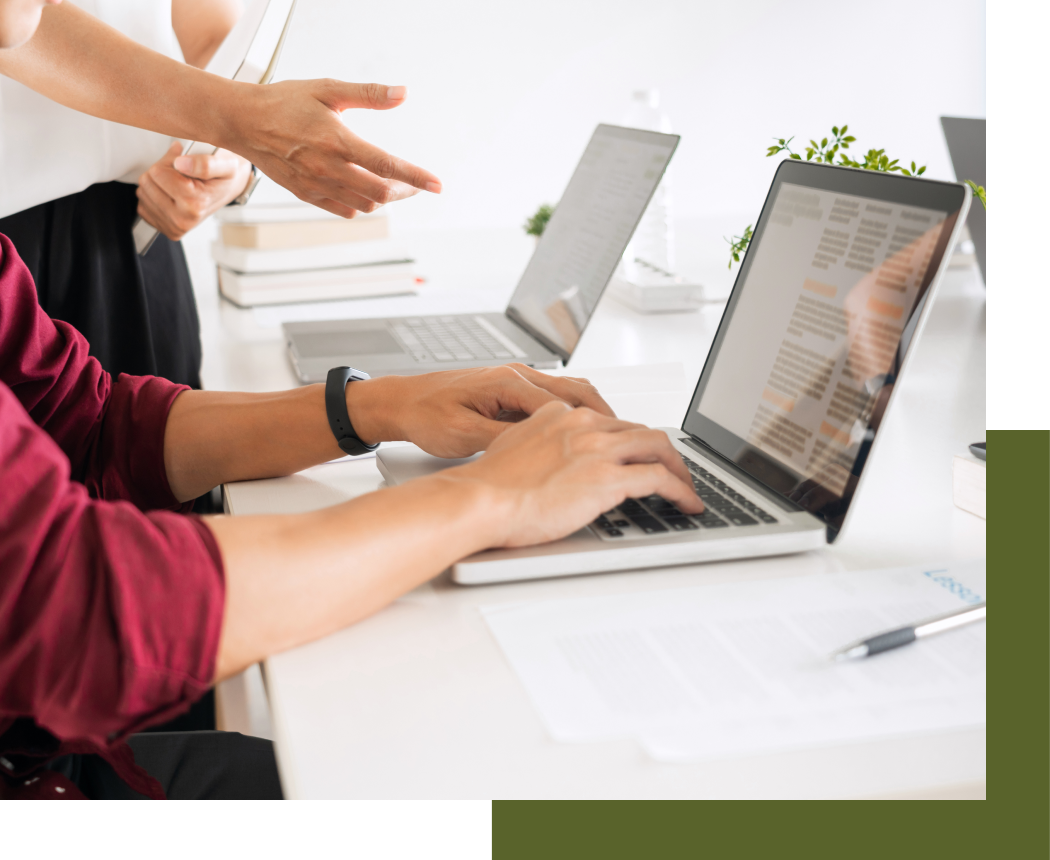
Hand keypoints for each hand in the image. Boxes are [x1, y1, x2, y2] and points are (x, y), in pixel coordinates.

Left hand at [136, 141, 252, 239]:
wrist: (227, 191)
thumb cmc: (223, 178)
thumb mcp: (225, 164)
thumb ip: (205, 162)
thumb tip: (181, 164)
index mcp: (195, 204)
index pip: (157, 172)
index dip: (169, 162)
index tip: (183, 165)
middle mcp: (183, 219)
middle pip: (147, 182)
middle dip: (161, 172)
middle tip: (180, 174)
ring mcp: (174, 227)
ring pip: (143, 192)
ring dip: (157, 184)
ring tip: (177, 184)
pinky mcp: (167, 230)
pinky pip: (143, 206)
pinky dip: (154, 197)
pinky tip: (171, 195)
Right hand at [223, 80, 440, 217]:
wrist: (243, 121)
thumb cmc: (284, 102)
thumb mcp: (328, 90)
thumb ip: (369, 94)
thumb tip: (402, 94)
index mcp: (337, 141)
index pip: (387, 165)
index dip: (416, 177)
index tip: (437, 185)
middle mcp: (328, 168)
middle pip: (380, 192)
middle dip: (404, 190)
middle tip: (414, 183)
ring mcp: (316, 185)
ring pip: (365, 205)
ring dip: (383, 198)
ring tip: (390, 185)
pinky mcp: (306, 194)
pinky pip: (344, 210)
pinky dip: (361, 205)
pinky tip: (364, 191)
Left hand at [347, 364, 615, 457]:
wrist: (401, 401)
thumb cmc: (425, 415)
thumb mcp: (463, 435)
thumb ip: (502, 439)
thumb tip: (537, 449)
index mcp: (508, 383)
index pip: (565, 403)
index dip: (594, 426)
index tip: (615, 444)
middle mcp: (517, 375)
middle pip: (578, 390)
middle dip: (607, 416)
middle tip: (629, 442)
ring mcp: (516, 380)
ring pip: (570, 391)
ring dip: (593, 413)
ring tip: (614, 439)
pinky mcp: (511, 390)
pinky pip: (554, 397)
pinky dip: (575, 413)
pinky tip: (580, 435)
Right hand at [443, 402, 703, 547]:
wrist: (480, 500)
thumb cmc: (488, 485)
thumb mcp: (511, 446)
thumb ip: (534, 443)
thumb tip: (541, 457)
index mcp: (561, 415)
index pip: (610, 421)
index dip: (630, 440)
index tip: (637, 453)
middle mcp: (584, 425)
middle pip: (639, 430)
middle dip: (661, 451)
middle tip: (671, 469)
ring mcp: (599, 450)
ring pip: (658, 447)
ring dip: (678, 468)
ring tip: (686, 487)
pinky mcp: (609, 478)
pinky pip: (660, 478)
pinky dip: (680, 490)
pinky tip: (686, 504)